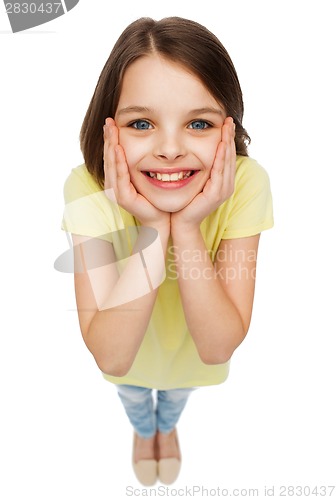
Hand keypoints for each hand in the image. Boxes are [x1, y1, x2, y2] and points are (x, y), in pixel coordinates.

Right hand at [103, 118, 169, 231]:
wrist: (161, 219)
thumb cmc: (155, 197)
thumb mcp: (145, 175)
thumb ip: (140, 161)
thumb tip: (146, 139)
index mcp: (117, 178)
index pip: (112, 154)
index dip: (110, 138)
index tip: (111, 121)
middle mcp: (113, 184)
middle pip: (109, 157)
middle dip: (108, 138)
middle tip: (108, 120)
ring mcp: (117, 192)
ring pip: (112, 164)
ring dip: (111, 146)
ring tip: (111, 130)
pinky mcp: (124, 198)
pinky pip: (120, 177)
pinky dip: (119, 162)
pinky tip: (119, 149)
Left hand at [171, 117, 235, 232]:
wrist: (182, 221)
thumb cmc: (186, 201)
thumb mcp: (196, 180)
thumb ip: (200, 168)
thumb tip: (194, 152)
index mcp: (223, 181)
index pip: (227, 155)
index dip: (227, 138)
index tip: (226, 122)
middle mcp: (226, 185)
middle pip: (230, 156)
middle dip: (229, 137)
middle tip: (229, 120)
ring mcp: (223, 190)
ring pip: (227, 161)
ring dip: (227, 143)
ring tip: (227, 128)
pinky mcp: (216, 194)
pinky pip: (220, 172)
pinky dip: (221, 158)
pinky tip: (220, 146)